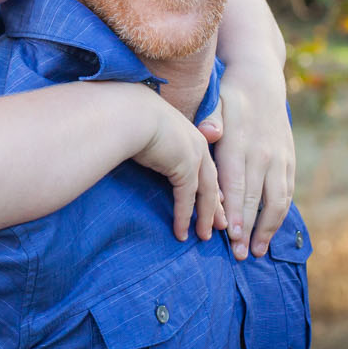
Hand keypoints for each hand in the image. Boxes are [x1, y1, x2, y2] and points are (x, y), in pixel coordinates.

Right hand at [130, 99, 221, 243]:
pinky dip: (184, 218)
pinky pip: (187, 199)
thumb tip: (142, 149)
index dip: (211, 184)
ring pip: (206, 193)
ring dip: (205, 217)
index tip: (217, 201)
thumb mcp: (146, 128)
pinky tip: (181, 233)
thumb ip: (153, 141)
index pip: (205, 164)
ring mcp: (195, 155)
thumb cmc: (128, 116)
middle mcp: (197, 143)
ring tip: (204, 236)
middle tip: (219, 225)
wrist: (128, 112)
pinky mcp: (186, 168)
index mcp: (189, 132)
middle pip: (212, 180)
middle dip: (216, 205)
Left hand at [215, 78, 295, 259]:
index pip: (238, 183)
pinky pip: (286, 193)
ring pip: (277, 201)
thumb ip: (211, 119)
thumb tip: (210, 132)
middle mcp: (263, 154)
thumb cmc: (229, 96)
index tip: (231, 235)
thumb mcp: (215, 100)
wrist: (262, 80)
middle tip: (239, 255)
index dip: (237, 211)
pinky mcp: (289, 160)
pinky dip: (279, 215)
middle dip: (248, 229)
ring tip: (256, 251)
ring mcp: (279, 158)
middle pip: (257, 199)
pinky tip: (270, 231)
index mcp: (241, 143)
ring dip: (267, 229)